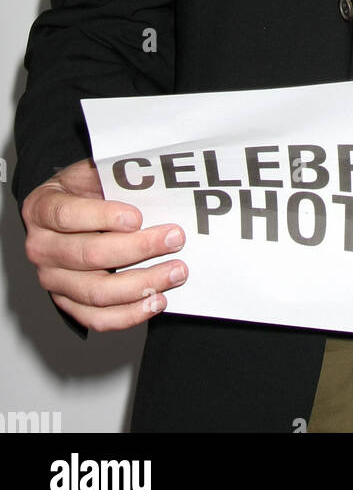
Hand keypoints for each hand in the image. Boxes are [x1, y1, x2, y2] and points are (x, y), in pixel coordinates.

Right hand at [22, 158, 186, 330]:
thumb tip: (154, 178)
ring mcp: (52, 279)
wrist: (67, 211)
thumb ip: (115, 175)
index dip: (103, 217)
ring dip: (141, 285)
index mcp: (41, 209)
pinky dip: (128, 314)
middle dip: (137, 249)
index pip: (68, 215)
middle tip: (174, 239)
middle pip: (88, 255)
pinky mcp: (67, 303)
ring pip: (96, 292)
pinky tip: (156, 300)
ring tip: (175, 272)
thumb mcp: (93, 170)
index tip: (137, 218)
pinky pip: (96, 318)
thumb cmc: (84, 190)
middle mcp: (41, 248)